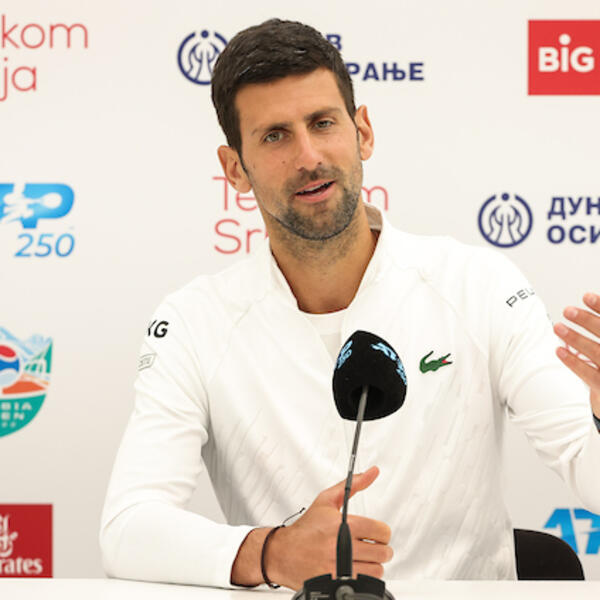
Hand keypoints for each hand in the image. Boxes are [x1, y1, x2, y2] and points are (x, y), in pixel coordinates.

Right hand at [266, 465, 391, 589]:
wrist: (283, 553)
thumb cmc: (306, 528)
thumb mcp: (327, 500)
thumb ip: (353, 484)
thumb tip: (373, 471)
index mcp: (344, 525)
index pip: (381, 531)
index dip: (381, 531)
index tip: (375, 533)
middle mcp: (343, 547)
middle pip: (383, 552)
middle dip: (379, 548)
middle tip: (369, 545)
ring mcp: (340, 568)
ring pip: (377, 570)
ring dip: (373, 564)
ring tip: (361, 557)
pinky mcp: (337, 583)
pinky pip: (365, 584)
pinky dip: (364, 578)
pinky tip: (354, 569)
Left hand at [554, 292, 599, 416]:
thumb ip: (597, 326)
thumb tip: (589, 302)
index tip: (586, 296)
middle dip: (588, 321)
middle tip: (567, 310)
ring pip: (597, 353)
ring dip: (575, 338)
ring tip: (557, 327)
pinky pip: (589, 374)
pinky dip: (573, 362)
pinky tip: (559, 350)